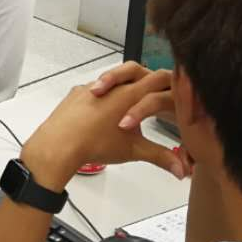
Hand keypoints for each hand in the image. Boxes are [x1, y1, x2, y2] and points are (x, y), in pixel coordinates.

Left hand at [19, 64, 186, 189]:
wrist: (60, 144)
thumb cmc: (96, 145)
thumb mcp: (134, 151)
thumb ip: (161, 156)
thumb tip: (182, 170)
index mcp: (130, 94)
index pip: (158, 78)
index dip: (170, 83)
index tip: (174, 90)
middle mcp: (112, 85)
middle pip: (135, 70)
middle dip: (146, 79)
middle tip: (151, 87)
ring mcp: (92, 87)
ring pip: (113, 79)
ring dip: (122, 86)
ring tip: (124, 104)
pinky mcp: (76, 93)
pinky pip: (94, 87)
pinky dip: (102, 95)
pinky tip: (101, 112)